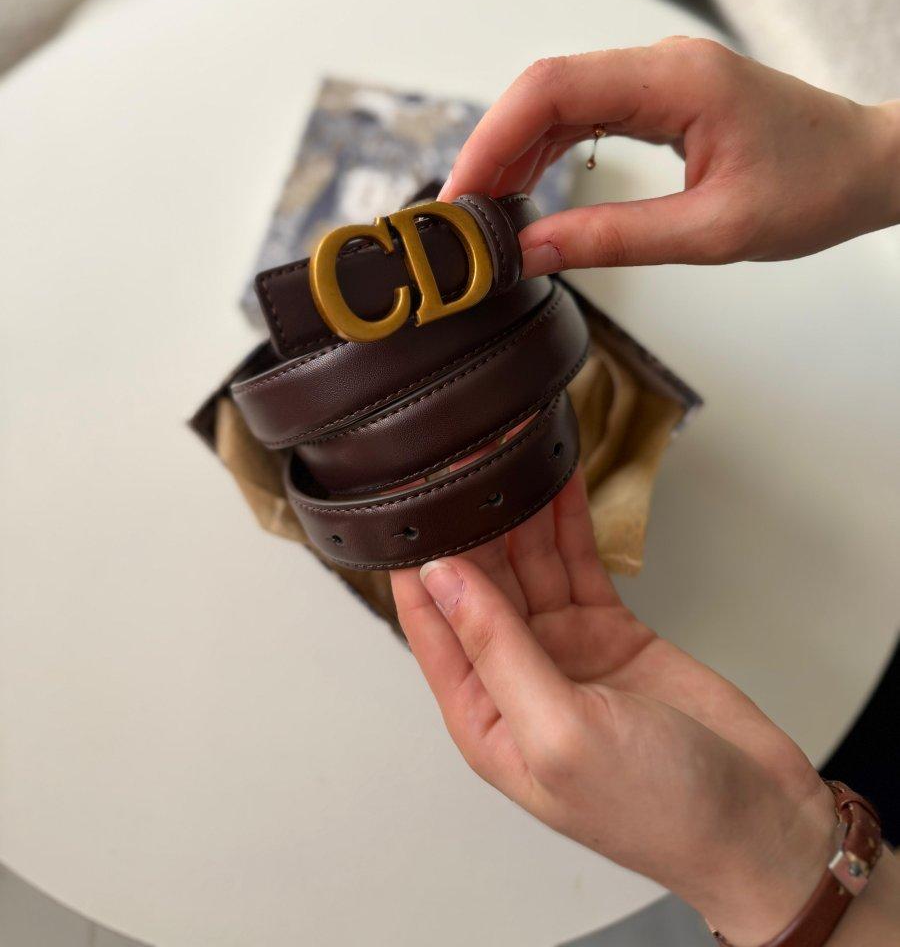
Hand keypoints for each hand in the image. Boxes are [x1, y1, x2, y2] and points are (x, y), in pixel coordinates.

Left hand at [391, 470, 836, 944]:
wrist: (758, 820)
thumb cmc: (657, 809)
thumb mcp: (560, 731)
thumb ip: (497, 649)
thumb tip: (441, 579)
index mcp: (484, 718)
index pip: (430, 627)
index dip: (417, 565)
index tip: (409, 506)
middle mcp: (516, 679)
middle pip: (478, 585)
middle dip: (471, 527)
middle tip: (467, 464)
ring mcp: (564, 651)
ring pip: (528, 565)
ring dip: (518, 515)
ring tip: (506, 458)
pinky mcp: (610, 630)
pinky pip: (578, 563)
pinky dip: (567, 524)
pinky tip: (557, 482)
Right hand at [440, 38, 899, 275]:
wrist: (869, 166)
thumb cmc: (815, 188)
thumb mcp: (713, 231)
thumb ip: (615, 239)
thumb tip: (534, 252)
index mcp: (676, 79)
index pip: (552, 88)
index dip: (493, 139)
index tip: (462, 193)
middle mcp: (661, 63)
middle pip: (544, 89)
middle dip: (493, 148)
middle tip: (462, 213)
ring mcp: (659, 76)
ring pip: (558, 100)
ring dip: (515, 151)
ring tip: (485, 210)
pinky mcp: (661, 96)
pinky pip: (586, 112)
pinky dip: (548, 149)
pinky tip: (528, 188)